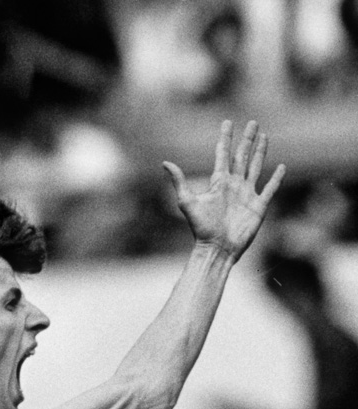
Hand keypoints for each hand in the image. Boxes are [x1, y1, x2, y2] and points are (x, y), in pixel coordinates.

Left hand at [163, 120, 285, 260]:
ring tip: (264, 136)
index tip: (228, 123)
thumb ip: (179, 182)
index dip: (225, 138)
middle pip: (242, 156)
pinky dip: (276, 178)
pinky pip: (270, 189)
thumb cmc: (201, 229)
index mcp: (219, 182)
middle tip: (253, 122)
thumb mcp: (188, 202)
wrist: (217, 248)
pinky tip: (281, 167)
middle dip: (247, 139)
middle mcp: (234, 185)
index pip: (223, 154)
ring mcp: (247, 195)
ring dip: (260, 152)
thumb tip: (165, 163)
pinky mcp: (258, 206)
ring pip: (256, 167)